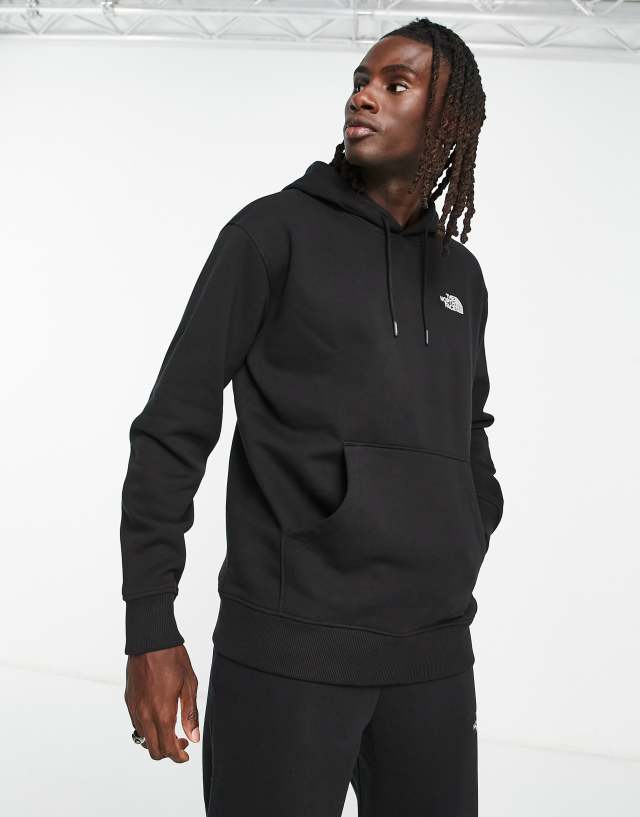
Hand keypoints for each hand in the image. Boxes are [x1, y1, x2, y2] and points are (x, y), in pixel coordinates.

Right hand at [125, 644, 199, 761]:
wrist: (150, 640)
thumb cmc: (172, 658)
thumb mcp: (189, 684)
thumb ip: (190, 714)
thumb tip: (193, 737)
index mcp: (162, 712)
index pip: (167, 748)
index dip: (178, 757)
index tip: (186, 755)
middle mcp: (144, 714)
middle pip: (153, 750)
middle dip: (168, 752)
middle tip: (181, 741)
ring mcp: (134, 708)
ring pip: (143, 738)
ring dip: (157, 740)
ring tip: (171, 728)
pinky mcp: (129, 701)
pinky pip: (136, 724)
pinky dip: (148, 728)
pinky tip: (159, 716)